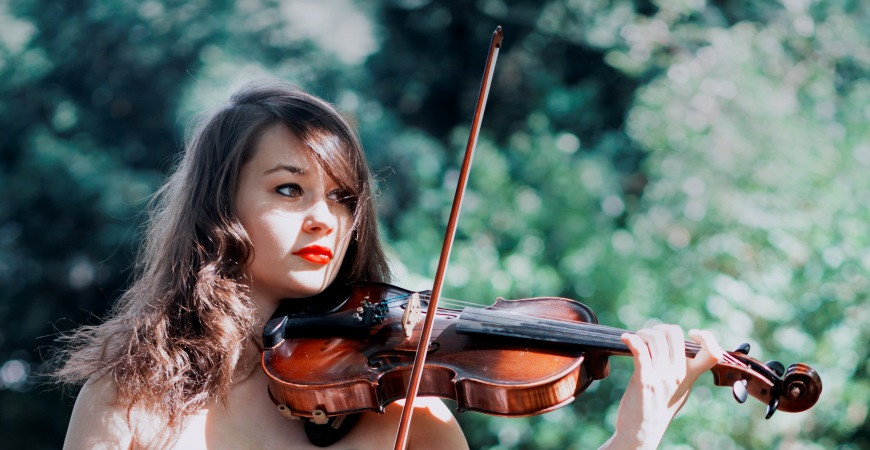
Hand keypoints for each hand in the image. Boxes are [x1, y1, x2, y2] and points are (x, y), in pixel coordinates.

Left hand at [600, 325, 721, 449]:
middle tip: (648, 336)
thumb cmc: (658, 407)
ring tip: (635, 339)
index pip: (712, 353)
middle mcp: (679, 375)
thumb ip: (683, 369)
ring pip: (655, 339)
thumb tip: (679, 348)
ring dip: (642, 333)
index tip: (692, 333)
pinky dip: (631, 340)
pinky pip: (640, 351)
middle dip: (658, 329)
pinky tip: (625, 338)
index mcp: (690, 376)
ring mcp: (662, 378)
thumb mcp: (679, 388)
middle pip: (674, 335)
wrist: (642, 431)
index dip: (707, 338)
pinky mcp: (644, 380)